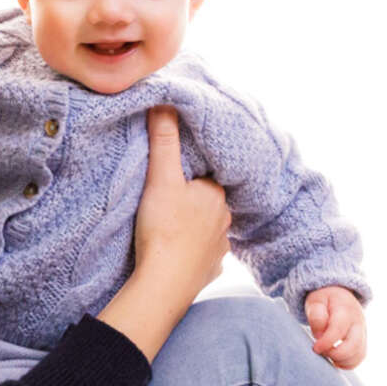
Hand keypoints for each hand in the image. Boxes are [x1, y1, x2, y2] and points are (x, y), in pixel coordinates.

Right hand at [98, 106, 230, 361]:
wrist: (163, 285)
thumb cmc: (163, 229)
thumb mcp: (160, 178)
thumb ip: (164, 140)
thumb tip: (167, 101)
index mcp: (217, 195)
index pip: (207, 176)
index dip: (190, 175)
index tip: (173, 177)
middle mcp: (226, 221)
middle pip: (209, 203)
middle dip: (193, 200)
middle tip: (168, 201)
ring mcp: (220, 249)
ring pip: (209, 230)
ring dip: (195, 227)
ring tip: (172, 227)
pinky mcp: (209, 272)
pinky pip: (203, 257)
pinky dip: (193, 254)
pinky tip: (179, 253)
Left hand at [305, 285, 366, 369]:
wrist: (339, 295)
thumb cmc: (324, 301)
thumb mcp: (316, 301)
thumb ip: (316, 316)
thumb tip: (320, 336)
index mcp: (345, 310)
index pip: (339, 330)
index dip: (327, 342)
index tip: (315, 348)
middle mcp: (358, 322)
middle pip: (354, 345)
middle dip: (336, 354)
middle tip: (321, 351)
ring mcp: (363, 333)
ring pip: (358, 355)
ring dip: (341, 361)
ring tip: (327, 355)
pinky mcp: (362, 342)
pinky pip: (359, 358)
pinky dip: (347, 363)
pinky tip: (334, 359)